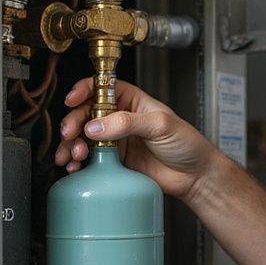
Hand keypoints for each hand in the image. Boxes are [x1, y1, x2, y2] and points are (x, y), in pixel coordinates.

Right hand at [54, 78, 220, 200]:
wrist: (195, 176)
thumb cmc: (187, 144)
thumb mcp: (161, 125)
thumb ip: (128, 122)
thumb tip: (96, 126)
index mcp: (132, 101)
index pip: (101, 88)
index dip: (84, 90)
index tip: (73, 100)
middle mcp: (120, 119)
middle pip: (86, 113)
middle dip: (73, 122)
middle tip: (70, 134)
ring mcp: (116, 141)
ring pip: (84, 138)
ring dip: (72, 144)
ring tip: (74, 155)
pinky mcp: (114, 163)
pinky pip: (90, 160)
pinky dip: (78, 163)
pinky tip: (75, 167)